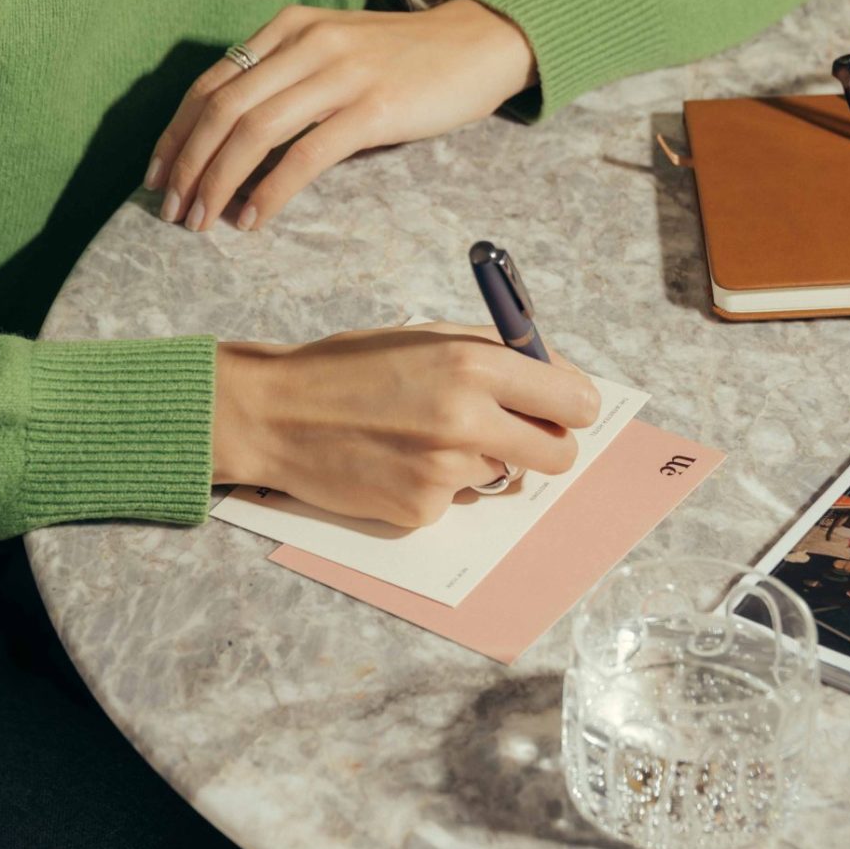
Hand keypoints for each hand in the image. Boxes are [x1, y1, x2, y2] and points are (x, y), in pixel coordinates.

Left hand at [143, 0, 537, 231]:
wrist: (479, 45)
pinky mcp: (373, 108)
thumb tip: (232, 137)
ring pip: (254, 131)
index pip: (211, 82)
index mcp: (289, 27)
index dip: (175, 133)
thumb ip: (288, 77)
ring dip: (218, 182)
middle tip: (172, 211)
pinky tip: (253, 217)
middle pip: (222, 108)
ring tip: (203, 221)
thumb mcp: (335, 50)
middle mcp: (307, 43)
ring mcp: (340, 74)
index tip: (155, 175)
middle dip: (187, 164)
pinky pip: (305, 155)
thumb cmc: (404, 59)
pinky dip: (270, 191)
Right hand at [213, 320, 601, 527]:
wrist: (275, 414)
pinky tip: (398, 462)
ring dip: (481, 460)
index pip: (574, 398)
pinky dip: (438, 484)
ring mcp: (444, 472)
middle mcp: (466, 420)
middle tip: (515, 431)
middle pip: (559, 453)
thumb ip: (494, 353)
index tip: (563, 405)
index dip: (573, 403)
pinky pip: (459, 499)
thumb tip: (554, 374)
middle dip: (546, 443)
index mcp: (472, 365)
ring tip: (425, 437)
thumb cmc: (349, 368)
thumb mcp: (425, 338)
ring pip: (505, 475)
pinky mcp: (422, 510)